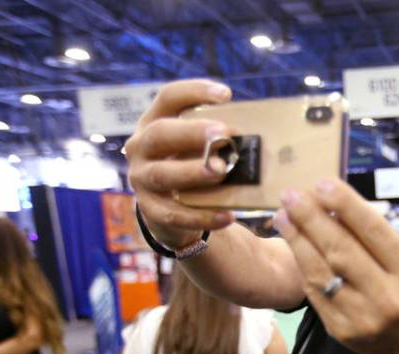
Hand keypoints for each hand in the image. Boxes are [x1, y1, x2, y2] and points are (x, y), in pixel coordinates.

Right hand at [124, 79, 236, 248]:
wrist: (167, 208)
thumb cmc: (189, 165)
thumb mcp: (195, 146)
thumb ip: (215, 138)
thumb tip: (257, 137)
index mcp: (154, 122)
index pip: (168, 98)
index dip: (194, 92)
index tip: (226, 95)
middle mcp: (141, 148)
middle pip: (161, 134)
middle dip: (193, 133)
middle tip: (223, 134)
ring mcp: (142, 179)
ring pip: (163, 174)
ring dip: (194, 171)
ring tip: (222, 170)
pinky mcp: (150, 210)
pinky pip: (175, 214)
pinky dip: (202, 216)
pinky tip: (227, 216)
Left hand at [275, 179, 398, 353]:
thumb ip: (377, 241)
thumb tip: (333, 204)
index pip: (374, 233)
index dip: (346, 205)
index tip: (322, 183)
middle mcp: (388, 298)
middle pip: (341, 250)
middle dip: (312, 218)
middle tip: (291, 194)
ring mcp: (361, 318)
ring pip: (321, 271)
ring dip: (297, 239)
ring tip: (283, 214)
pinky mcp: (340, 331)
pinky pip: (315, 292)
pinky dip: (302, 264)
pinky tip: (293, 242)